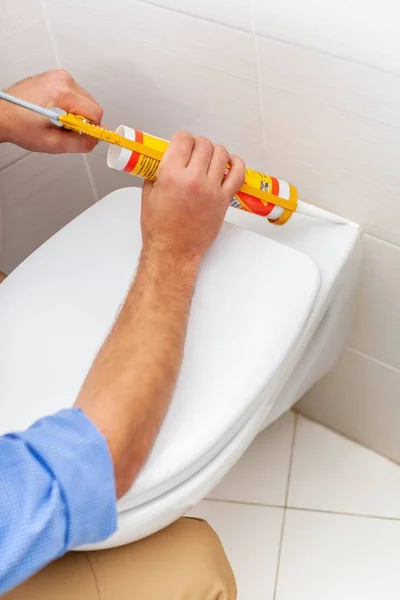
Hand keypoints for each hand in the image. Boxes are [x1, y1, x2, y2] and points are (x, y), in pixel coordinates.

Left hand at [0, 70, 102, 152]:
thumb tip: (94, 141)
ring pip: (85, 101)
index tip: (85, 136)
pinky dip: (70, 106)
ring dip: (76, 114)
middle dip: (83, 121)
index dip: (91, 129)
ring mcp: (59, 77)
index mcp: (62, 93)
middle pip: (91, 105)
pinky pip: (76, 95)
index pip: (95, 112)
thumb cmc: (19, 124)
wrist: (3, 114)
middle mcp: (62, 80)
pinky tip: (56, 112)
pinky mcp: (57, 78)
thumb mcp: (52, 143)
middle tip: (64, 129)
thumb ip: (79, 143)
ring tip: (58, 120)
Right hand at [141, 131, 244, 264]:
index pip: (183, 139)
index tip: (181, 143)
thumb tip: (161, 162)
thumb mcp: (148, 196)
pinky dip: (237, 164)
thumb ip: (156, 174)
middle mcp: (193, 180)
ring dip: (215, 151)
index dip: (182, 138)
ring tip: (210, 156)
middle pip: (203, 144)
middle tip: (194, 151)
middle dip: (198, 144)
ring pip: (221, 154)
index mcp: (171, 176)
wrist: (174, 251)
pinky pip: (238, 174)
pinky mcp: (223, 200)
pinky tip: (231, 163)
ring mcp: (211, 190)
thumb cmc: (161, 230)